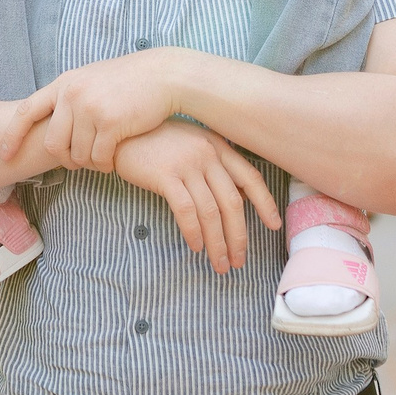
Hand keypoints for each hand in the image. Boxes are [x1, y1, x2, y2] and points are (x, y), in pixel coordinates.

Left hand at [0, 51, 183, 172]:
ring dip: (89, 163)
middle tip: (81, 162)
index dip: (12, 136)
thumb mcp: (91, 79)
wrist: (164, 75)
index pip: (26, 111)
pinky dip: (105, 164)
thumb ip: (69, 97)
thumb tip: (49, 121)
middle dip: (65, 159)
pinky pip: (98, 158)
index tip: (5, 155)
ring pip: (77, 155)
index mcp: (64, 83)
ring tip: (102, 158)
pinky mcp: (110, 123)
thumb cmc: (129, 81)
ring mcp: (89, 108)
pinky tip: (113, 159)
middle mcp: (72, 94)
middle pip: (52, 144)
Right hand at [111, 122, 281, 274]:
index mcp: (217, 146)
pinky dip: (193, 232)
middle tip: (238, 261)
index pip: (249, 177)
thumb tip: (237, 197)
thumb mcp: (191, 144)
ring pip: (211, 211)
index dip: (265, 203)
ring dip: (217, 243)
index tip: (274, 226)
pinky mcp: (165, 175)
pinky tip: (195, 247)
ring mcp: (186, 164)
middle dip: (238, 237)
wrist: (120, 130)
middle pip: (232, 202)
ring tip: (219, 264)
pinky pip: (186, 210)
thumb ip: (213, 165)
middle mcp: (206, 154)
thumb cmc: (155, 140)